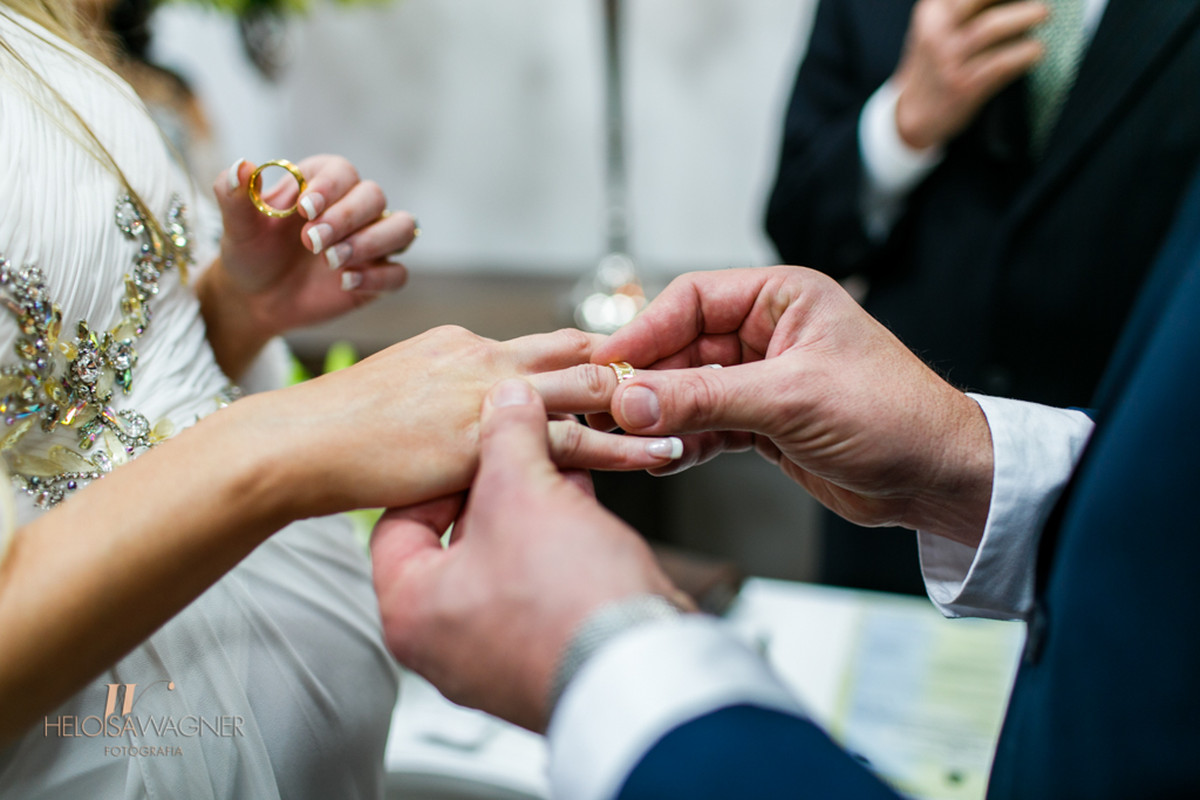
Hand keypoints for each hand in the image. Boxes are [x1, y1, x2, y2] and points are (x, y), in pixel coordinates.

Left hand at [198, 156, 417, 378]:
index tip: (305, 208)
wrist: (255, 299)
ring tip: (332, 261)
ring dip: (373, 242)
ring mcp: (370, 243)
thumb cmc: (250, 254)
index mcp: (322, 185)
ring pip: (402, 228)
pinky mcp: (377, 277)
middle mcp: (353, 209)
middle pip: (374, 196)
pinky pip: (398, 273)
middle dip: (346, 218)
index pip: (342, 171)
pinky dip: (377, 277)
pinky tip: (345, 283)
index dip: (330, 186)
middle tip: (311, 242)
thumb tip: (241, 166)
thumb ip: (234, 194)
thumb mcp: (237, 226)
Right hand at [254, 325, 683, 517]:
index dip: (596, 354)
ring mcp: (486, 390)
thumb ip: (449, 403)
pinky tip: (659, 451)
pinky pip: (571, 441)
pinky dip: (622, 446)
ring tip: (690, 414)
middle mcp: (483, 355)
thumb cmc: (338, 429)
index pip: (545, 345)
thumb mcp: (402, 396)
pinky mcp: (484, 435)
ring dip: (640, 401)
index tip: (635, 365)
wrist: (298, 442)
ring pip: (587, 386)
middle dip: (631, 365)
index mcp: (463, 344)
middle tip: (682, 377)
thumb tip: (473, 427)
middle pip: (578, 349)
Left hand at [370, 379, 678, 731]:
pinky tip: (582, 507)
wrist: (640, 667)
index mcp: (409, 610)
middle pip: (454, 541)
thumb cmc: (565, 598)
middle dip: (496, 488)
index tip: (470, 446)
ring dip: (531, 513)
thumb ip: (507, 435)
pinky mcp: (542, 659)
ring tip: (559, 469)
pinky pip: (537, 590)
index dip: (440, 472)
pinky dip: (555, 547)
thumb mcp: (522, 491)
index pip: (398, 523)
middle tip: (519, 451)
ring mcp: (491, 658)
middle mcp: (440, 644)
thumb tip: (506, 400)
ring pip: (501, 562)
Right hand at [585, 267, 993, 545]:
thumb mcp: (789, 399)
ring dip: (662, 415)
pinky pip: (707, 424)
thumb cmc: (893, 415)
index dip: (645, 330)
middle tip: (609, 410)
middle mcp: (770, 332)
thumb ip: (704, 398)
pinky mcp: (765, 423)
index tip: (608, 364)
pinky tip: (667, 457)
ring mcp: (765, 379)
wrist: (940, 477)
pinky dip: (685, 441)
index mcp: (783, 298)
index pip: (692, 299)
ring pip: (690, 390)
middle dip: (648, 380)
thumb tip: (630, 399)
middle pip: (683, 347)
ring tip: (632, 439)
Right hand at [893, 0, 1047, 149]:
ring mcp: (947, 61)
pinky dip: (1024, 53)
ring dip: (1024, 17)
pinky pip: (1000, 64)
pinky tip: (1037, 50)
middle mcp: (935, 33)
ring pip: (991, 28)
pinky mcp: (963, 87)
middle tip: (1037, 0)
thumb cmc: (936, 64)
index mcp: (931, 12)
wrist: (915, 114)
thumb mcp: (936, 28)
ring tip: (1043, 14)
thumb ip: (963, 8)